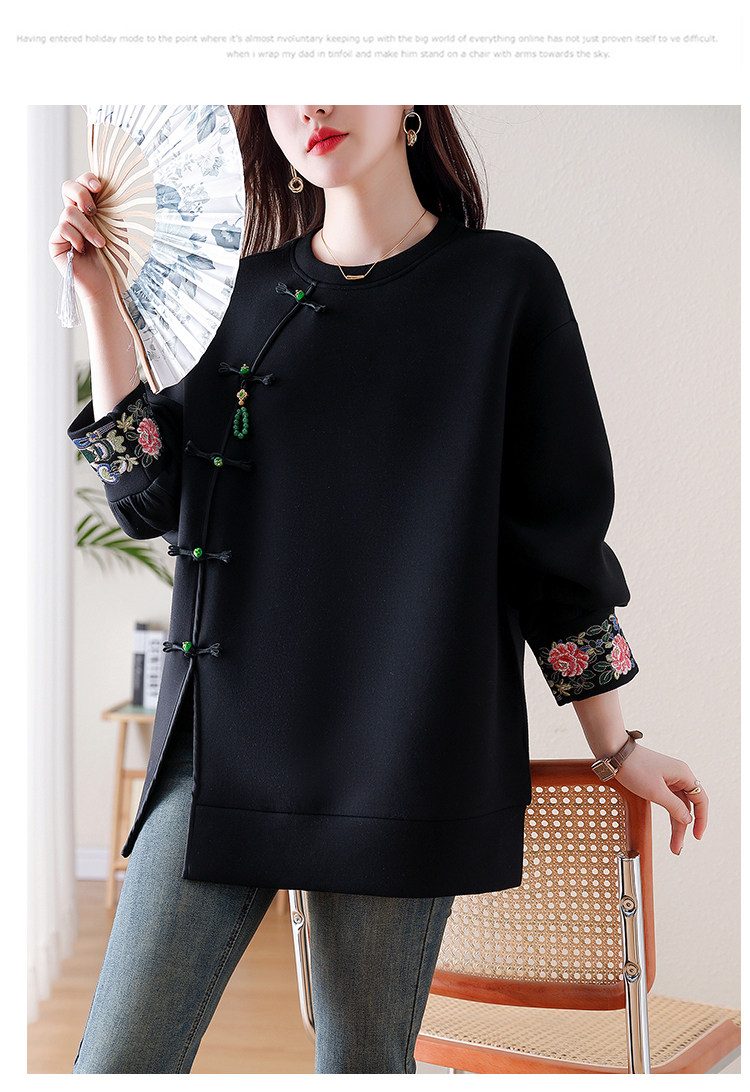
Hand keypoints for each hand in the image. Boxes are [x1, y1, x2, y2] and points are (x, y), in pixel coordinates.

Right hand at [48, 172, 112, 304]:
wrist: (109, 284)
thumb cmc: (115, 259)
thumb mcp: (117, 229)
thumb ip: (111, 208)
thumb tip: (110, 187)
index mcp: (90, 210)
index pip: (82, 184)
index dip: (87, 179)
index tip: (99, 187)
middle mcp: (75, 216)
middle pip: (68, 187)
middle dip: (82, 194)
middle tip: (93, 211)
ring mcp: (63, 229)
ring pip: (69, 212)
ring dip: (87, 228)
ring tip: (100, 243)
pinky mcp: (56, 243)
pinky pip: (62, 229)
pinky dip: (77, 238)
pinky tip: (84, 250)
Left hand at [613, 742, 707, 854]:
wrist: (614, 752)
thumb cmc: (635, 768)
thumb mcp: (656, 792)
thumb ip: (674, 807)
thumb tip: (688, 819)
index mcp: (684, 775)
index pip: (701, 800)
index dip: (701, 820)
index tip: (697, 837)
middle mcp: (679, 775)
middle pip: (688, 805)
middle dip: (684, 827)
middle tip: (677, 847)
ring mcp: (669, 778)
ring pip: (678, 804)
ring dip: (676, 823)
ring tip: (674, 845)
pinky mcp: (658, 780)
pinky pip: (669, 799)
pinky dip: (669, 813)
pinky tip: (671, 825)